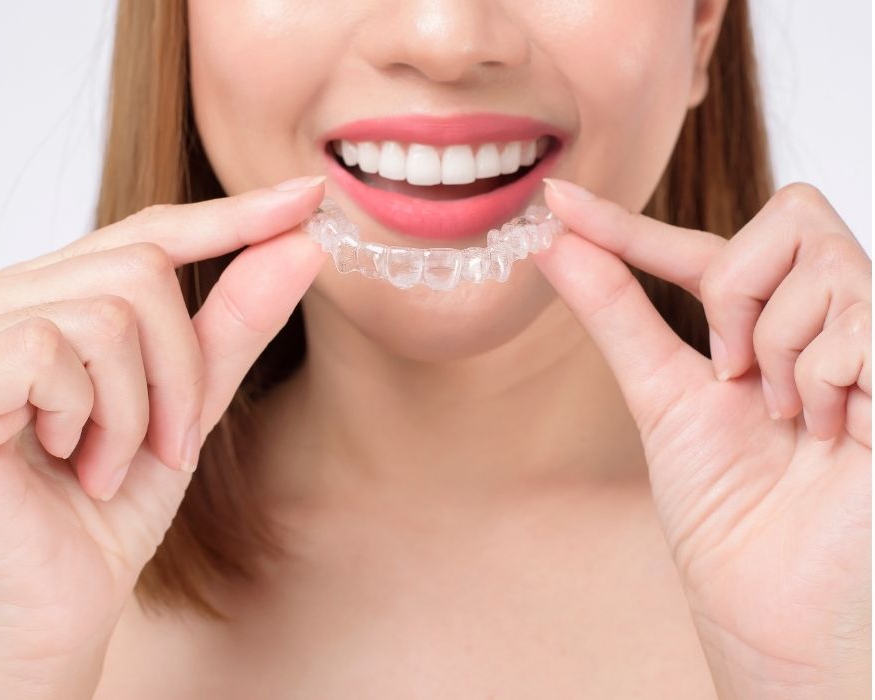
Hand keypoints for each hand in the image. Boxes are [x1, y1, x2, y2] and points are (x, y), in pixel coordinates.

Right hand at [0, 176, 327, 697]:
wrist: (51, 604)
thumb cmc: (105, 508)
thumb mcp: (189, 405)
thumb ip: (236, 325)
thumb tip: (301, 244)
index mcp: (62, 301)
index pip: (151, 233)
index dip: (231, 214)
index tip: (306, 193)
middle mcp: (12, 299)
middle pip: (142, 267)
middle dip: (182, 367)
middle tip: (168, 443)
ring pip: (113, 310)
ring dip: (140, 408)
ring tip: (108, 464)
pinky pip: (58, 348)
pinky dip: (93, 417)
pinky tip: (66, 462)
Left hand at [534, 179, 870, 698]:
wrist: (773, 603)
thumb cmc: (727, 511)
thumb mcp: (661, 395)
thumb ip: (617, 312)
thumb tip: (555, 243)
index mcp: (769, 326)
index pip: (702, 247)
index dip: (628, 222)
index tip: (556, 200)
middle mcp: (830, 319)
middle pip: (790, 216)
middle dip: (738, 290)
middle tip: (732, 370)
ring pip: (822, 261)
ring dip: (778, 349)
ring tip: (787, 419)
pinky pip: (861, 316)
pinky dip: (818, 375)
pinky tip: (827, 430)